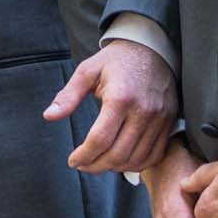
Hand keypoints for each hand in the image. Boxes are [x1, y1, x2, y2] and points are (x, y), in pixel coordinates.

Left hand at [44, 41, 177, 174]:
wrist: (152, 49)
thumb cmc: (117, 60)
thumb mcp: (87, 71)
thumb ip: (68, 96)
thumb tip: (49, 116)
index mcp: (120, 97)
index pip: (100, 139)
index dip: (84, 156)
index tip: (73, 160)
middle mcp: (143, 111)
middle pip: (118, 154)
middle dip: (95, 166)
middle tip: (82, 165)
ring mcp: (159, 119)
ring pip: (136, 159)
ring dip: (115, 168)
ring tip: (99, 163)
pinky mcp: (169, 123)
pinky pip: (154, 155)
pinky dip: (137, 164)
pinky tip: (121, 160)